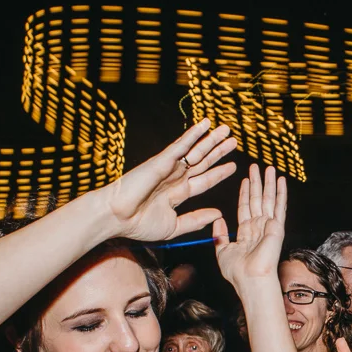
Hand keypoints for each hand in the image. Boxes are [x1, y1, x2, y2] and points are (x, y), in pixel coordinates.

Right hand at [101, 119, 237, 241]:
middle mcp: (175, 177)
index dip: (219, 173)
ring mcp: (169, 167)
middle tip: (234, 141)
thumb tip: (218, 214)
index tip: (233, 166)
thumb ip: (196, 220)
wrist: (117, 218)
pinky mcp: (162, 160)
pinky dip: (193, 134)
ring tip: (227, 131)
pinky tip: (205, 124)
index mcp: (178, 193)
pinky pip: (181, 145)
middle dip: (219, 152)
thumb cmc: (138, 225)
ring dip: (211, 139)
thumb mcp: (174, 226)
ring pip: (196, 150)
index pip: (204, 180)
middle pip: (203, 162)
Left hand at [214, 163, 285, 287]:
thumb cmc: (237, 272)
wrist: (250, 279)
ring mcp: (269, 226)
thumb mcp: (222, 251)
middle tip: (257, 166)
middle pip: (257, 200)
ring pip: (268, 199)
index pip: (245, 208)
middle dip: (257, 183)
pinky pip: (279, 206)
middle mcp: (258, 228)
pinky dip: (281, 193)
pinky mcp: (277, 227)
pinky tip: (282, 181)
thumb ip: (219, 235)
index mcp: (246, 233)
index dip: (244, 193)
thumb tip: (218, 220)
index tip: (245, 179)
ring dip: (269, 183)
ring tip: (269, 168)